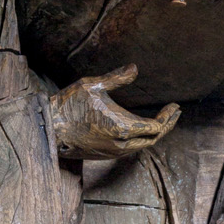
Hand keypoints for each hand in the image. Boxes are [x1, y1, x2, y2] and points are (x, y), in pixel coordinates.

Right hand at [50, 65, 179, 159]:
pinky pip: (130, 149)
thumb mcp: (93, 85)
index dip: (169, 117)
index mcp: (124, 127)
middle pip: (153, 139)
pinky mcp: (105, 155)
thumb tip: (135, 68)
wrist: (48, 128)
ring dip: (154, 134)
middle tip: (175, 114)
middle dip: (166, 126)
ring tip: (162, 122)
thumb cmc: (69, 104)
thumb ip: (117, 78)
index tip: (175, 106)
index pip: (156, 127)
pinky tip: (140, 130)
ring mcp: (113, 152)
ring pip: (142, 146)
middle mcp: (122, 144)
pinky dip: (141, 139)